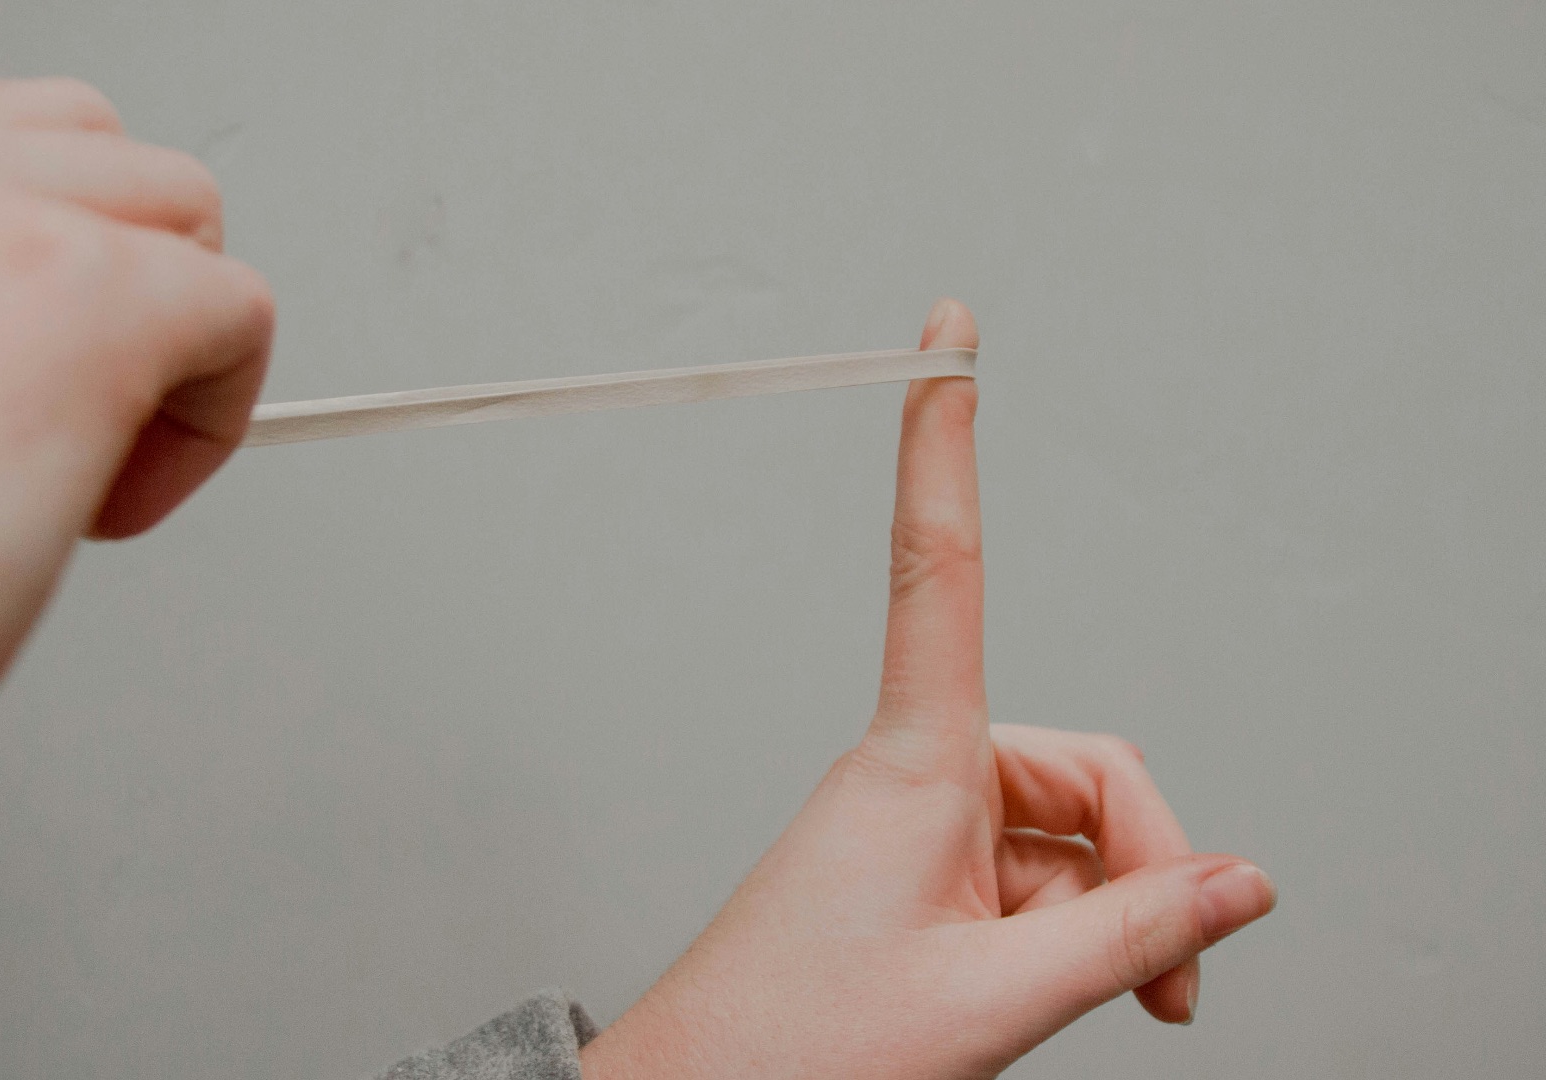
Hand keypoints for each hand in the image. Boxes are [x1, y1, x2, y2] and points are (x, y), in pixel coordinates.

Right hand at [0, 80, 271, 1067]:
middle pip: (113, 165)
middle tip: (61, 433)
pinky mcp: (86, 296)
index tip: (7, 387)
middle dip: (123, 290)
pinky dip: (210, 431)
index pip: (4, 155)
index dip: (37, 283)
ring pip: (187, 227)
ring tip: (72, 480)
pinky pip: (242, 317)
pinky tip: (104, 514)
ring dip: (168, 354)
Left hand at [578, 300, 1274, 1079]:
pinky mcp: (918, 871)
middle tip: (1164, 990)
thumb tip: (1242, 883)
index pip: (943, 567)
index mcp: (915, 763)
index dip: (946, 443)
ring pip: (1064, 833)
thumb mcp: (993, 1001)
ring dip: (1106, 916)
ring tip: (1098, 1010)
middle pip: (1084, 766)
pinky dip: (1069, 931)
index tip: (943, 339)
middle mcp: (917, 773)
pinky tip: (1058, 995)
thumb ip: (1131, 938)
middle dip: (1142, 867)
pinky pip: (1028, 874)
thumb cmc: (798, 1048)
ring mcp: (918, 825)